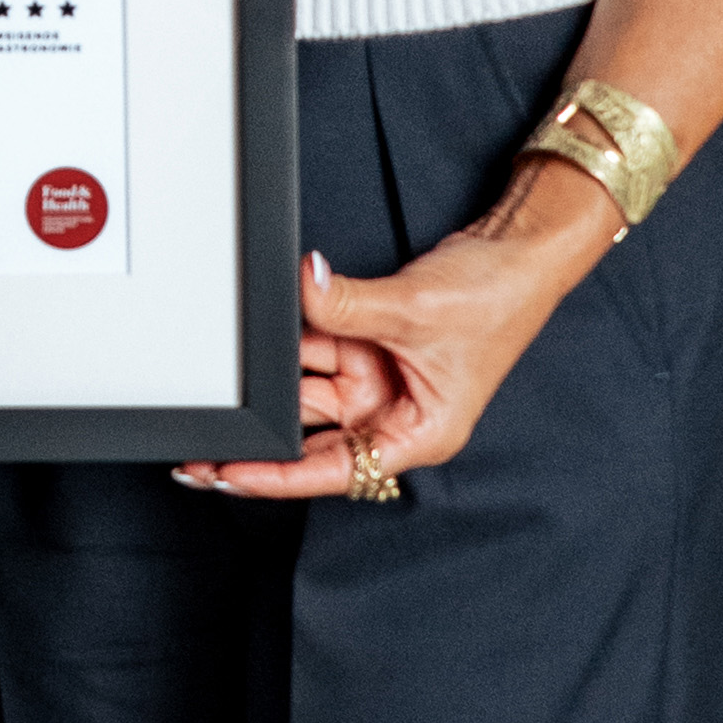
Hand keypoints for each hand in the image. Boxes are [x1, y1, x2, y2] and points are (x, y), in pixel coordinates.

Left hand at [176, 175, 616, 501]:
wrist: (521, 246)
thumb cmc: (499, 297)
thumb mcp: (414, 308)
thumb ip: (347, 303)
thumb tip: (301, 287)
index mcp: (415, 435)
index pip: (330, 469)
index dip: (274, 476)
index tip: (225, 473)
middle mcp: (393, 416)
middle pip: (310, 436)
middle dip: (260, 431)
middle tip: (201, 433)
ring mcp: (380, 381)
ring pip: (309, 385)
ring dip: (275, 371)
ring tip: (230, 364)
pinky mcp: (370, 346)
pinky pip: (319, 346)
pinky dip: (296, 333)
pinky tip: (265, 326)